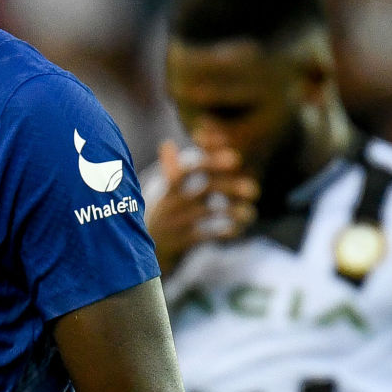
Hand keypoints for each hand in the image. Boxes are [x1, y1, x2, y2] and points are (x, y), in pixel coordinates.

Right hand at [145, 141, 257, 273]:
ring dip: (231, 212)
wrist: (137, 248)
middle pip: (202, 190)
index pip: (188, 170)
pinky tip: (237, 230)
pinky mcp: (177, 243)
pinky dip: (221, 232)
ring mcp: (173, 223)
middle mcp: (169, 204)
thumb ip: (174, 169)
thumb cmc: (162, 213)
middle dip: (229, 188)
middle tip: (254, 190)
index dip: (211, 162)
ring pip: (206, 214)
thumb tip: (169, 143)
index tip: (236, 158)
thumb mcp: (165, 191)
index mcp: (168, 188)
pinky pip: (202, 236)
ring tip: (250, 213)